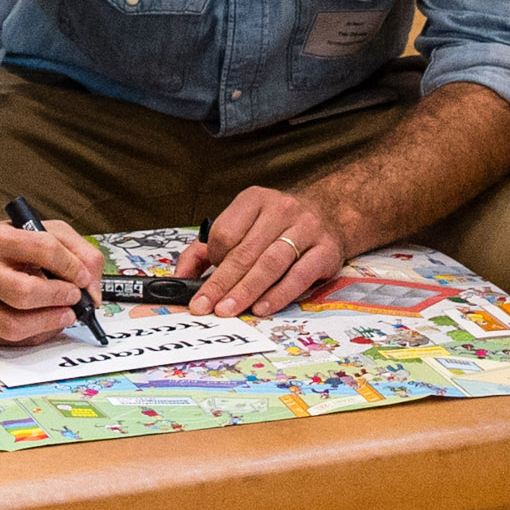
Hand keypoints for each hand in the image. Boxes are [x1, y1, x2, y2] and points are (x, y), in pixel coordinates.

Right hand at [0, 213, 104, 346]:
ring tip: (66, 314)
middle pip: (24, 292)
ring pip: (14, 325)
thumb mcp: (46, 233)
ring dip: (50, 322)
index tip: (83, 277)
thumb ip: (80, 253)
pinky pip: (11, 341)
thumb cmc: (14, 248)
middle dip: (58, 297)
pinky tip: (45, 321)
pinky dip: (38, 335)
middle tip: (74, 297)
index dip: (71, 266)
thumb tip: (93, 292)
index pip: (43, 249)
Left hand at [179, 182, 351, 318]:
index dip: (213, 259)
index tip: (204, 281)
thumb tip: (179, 279)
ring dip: (246, 290)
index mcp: (254, 199)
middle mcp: (281, 209)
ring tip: (228, 310)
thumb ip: (206, 249)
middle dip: (221, 283)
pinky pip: (299, 276)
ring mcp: (306, 228)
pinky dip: (278, 294)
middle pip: (245, 251)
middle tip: (204, 307)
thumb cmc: (276, 226)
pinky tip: (261, 307)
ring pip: (270, 263)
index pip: (225, 232)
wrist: (330, 214)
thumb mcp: (242, 225)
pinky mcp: (326, 251)